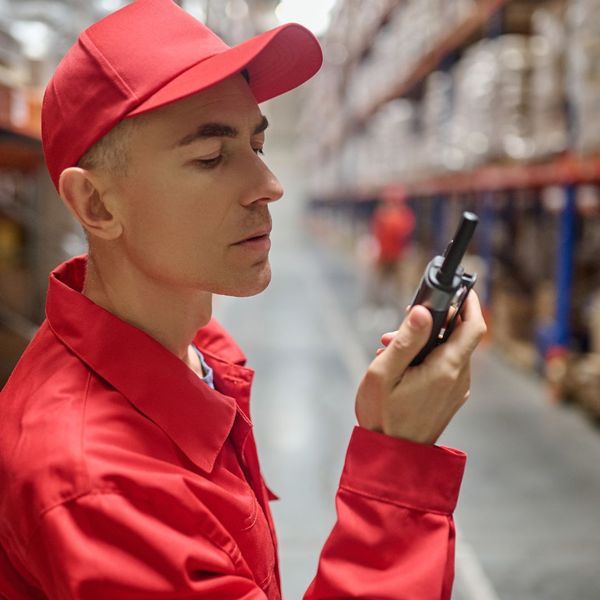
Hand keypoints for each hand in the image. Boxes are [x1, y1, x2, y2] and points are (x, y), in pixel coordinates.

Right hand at [355, 292, 486, 444]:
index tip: (458, 288)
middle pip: (458, 336)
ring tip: (390, 348)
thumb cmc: (383, 416)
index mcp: (446, 369)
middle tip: (400, 324)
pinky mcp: (449, 399)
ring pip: (449, 351)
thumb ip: (406, 340)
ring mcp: (456, 390)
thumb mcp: (384, 374)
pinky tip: (400, 366)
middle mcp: (458, 379)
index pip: (474, 327)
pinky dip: (427, 357)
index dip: (471, 303)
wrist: (392, 458)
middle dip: (433, 322)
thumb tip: (424, 311)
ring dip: (425, 341)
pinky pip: (445, 367)